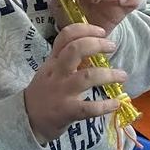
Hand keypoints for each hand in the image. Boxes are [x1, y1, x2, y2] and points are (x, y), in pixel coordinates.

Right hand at [23, 23, 125, 143]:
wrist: (26, 120)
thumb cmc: (43, 92)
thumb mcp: (49, 70)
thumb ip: (66, 58)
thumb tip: (93, 47)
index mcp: (53, 61)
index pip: (65, 36)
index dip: (85, 29)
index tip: (101, 31)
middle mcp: (57, 73)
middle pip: (76, 50)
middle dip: (97, 45)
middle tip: (112, 46)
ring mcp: (61, 92)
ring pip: (86, 77)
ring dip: (108, 75)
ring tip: (122, 75)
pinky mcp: (66, 111)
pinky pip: (89, 107)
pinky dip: (105, 105)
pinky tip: (116, 103)